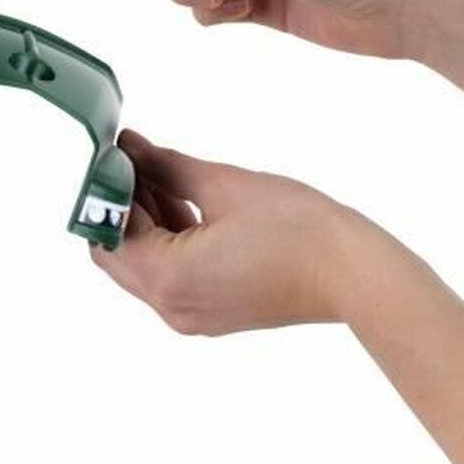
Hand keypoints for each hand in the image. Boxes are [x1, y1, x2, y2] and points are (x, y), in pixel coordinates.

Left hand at [92, 131, 352, 334]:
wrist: (356, 275)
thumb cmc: (300, 230)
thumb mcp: (222, 185)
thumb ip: (165, 166)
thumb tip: (131, 148)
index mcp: (167, 278)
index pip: (109, 235)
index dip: (108, 194)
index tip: (116, 157)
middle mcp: (170, 306)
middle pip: (120, 255)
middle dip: (124, 208)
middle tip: (136, 161)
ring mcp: (190, 316)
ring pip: (144, 266)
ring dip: (147, 223)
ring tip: (163, 175)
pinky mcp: (210, 314)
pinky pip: (172, 277)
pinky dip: (169, 243)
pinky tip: (184, 202)